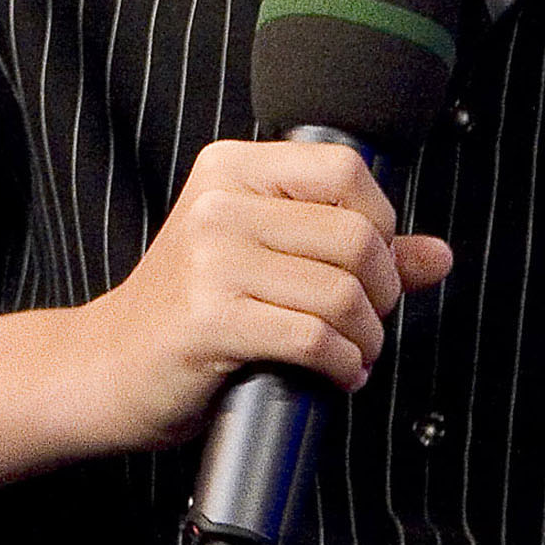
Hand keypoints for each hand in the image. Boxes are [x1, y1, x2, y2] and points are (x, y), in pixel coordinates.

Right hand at [71, 136, 451, 452]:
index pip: (346, 170)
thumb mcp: (264, 259)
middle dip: (383, 295)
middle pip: (357, 238)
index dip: (380, 222)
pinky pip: (315, 339)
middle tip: (364, 323)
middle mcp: (219, 205)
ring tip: (350, 354)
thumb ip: (349, 251)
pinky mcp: (209, 320)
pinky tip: (332, 374)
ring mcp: (210, 261)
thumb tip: (437, 255)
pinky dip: (341, 366)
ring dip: (365, 340)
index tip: (368, 265)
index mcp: (231, 170)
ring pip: (343, 294)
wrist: (106, 365)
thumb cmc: (187, 312)